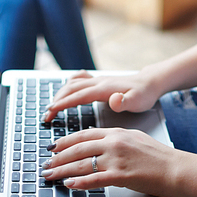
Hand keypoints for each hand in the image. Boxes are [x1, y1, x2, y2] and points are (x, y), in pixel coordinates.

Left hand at [40, 126, 183, 196]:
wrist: (174, 168)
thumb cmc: (157, 156)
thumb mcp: (134, 138)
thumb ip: (115, 138)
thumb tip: (98, 141)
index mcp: (116, 132)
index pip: (84, 134)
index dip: (66, 141)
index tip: (53, 147)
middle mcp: (114, 142)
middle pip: (78, 148)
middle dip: (58, 157)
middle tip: (46, 164)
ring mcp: (116, 158)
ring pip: (82, 163)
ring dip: (63, 170)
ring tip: (51, 175)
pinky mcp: (121, 175)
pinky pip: (95, 179)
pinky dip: (79, 182)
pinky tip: (70, 184)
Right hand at [43, 70, 160, 122]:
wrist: (150, 83)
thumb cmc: (144, 94)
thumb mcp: (138, 101)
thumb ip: (125, 101)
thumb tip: (114, 100)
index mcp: (103, 88)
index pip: (78, 95)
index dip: (63, 103)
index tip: (50, 111)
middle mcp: (98, 81)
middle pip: (71, 88)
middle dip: (56, 101)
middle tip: (46, 116)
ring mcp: (98, 80)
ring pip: (73, 83)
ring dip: (60, 93)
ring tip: (51, 106)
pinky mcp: (99, 81)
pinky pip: (79, 80)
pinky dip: (69, 86)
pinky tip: (66, 92)